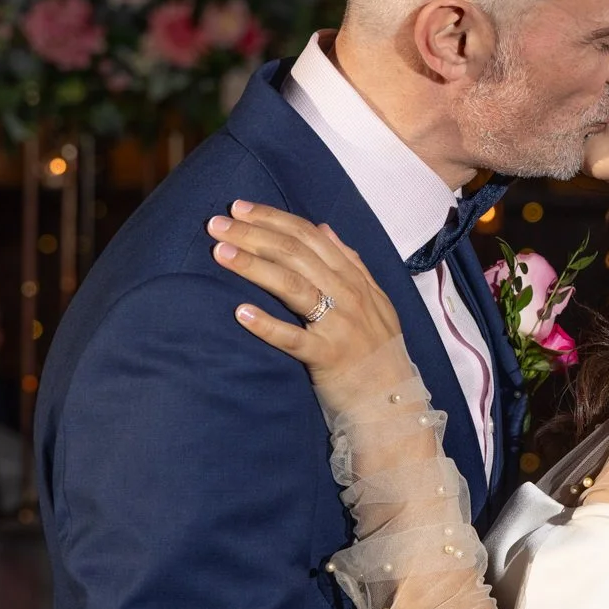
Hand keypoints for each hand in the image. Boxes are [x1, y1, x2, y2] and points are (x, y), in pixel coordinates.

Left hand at [207, 203, 409, 413]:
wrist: (392, 400)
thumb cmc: (377, 349)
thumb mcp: (374, 299)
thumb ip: (351, 262)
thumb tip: (325, 229)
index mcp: (353, 278)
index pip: (309, 236)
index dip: (273, 218)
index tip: (240, 208)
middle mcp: (347, 295)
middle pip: (294, 253)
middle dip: (254, 234)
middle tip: (217, 224)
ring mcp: (338, 325)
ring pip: (292, 286)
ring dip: (254, 266)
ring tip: (220, 252)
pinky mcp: (327, 357)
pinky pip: (293, 338)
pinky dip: (267, 324)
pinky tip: (240, 312)